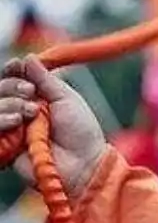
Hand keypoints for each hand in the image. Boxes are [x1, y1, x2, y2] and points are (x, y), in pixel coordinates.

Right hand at [0, 55, 105, 197]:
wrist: (83, 164)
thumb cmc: (81, 132)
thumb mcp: (66, 99)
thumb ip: (46, 80)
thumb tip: (28, 58)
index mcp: (37, 98)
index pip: (14, 78)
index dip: (12, 70)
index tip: (16, 66)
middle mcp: (21, 111)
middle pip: (0, 89)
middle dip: (11, 86)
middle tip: (30, 93)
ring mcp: (12, 129)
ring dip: (9, 104)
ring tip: (31, 113)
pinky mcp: (5, 146)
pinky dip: (2, 120)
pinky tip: (16, 121)